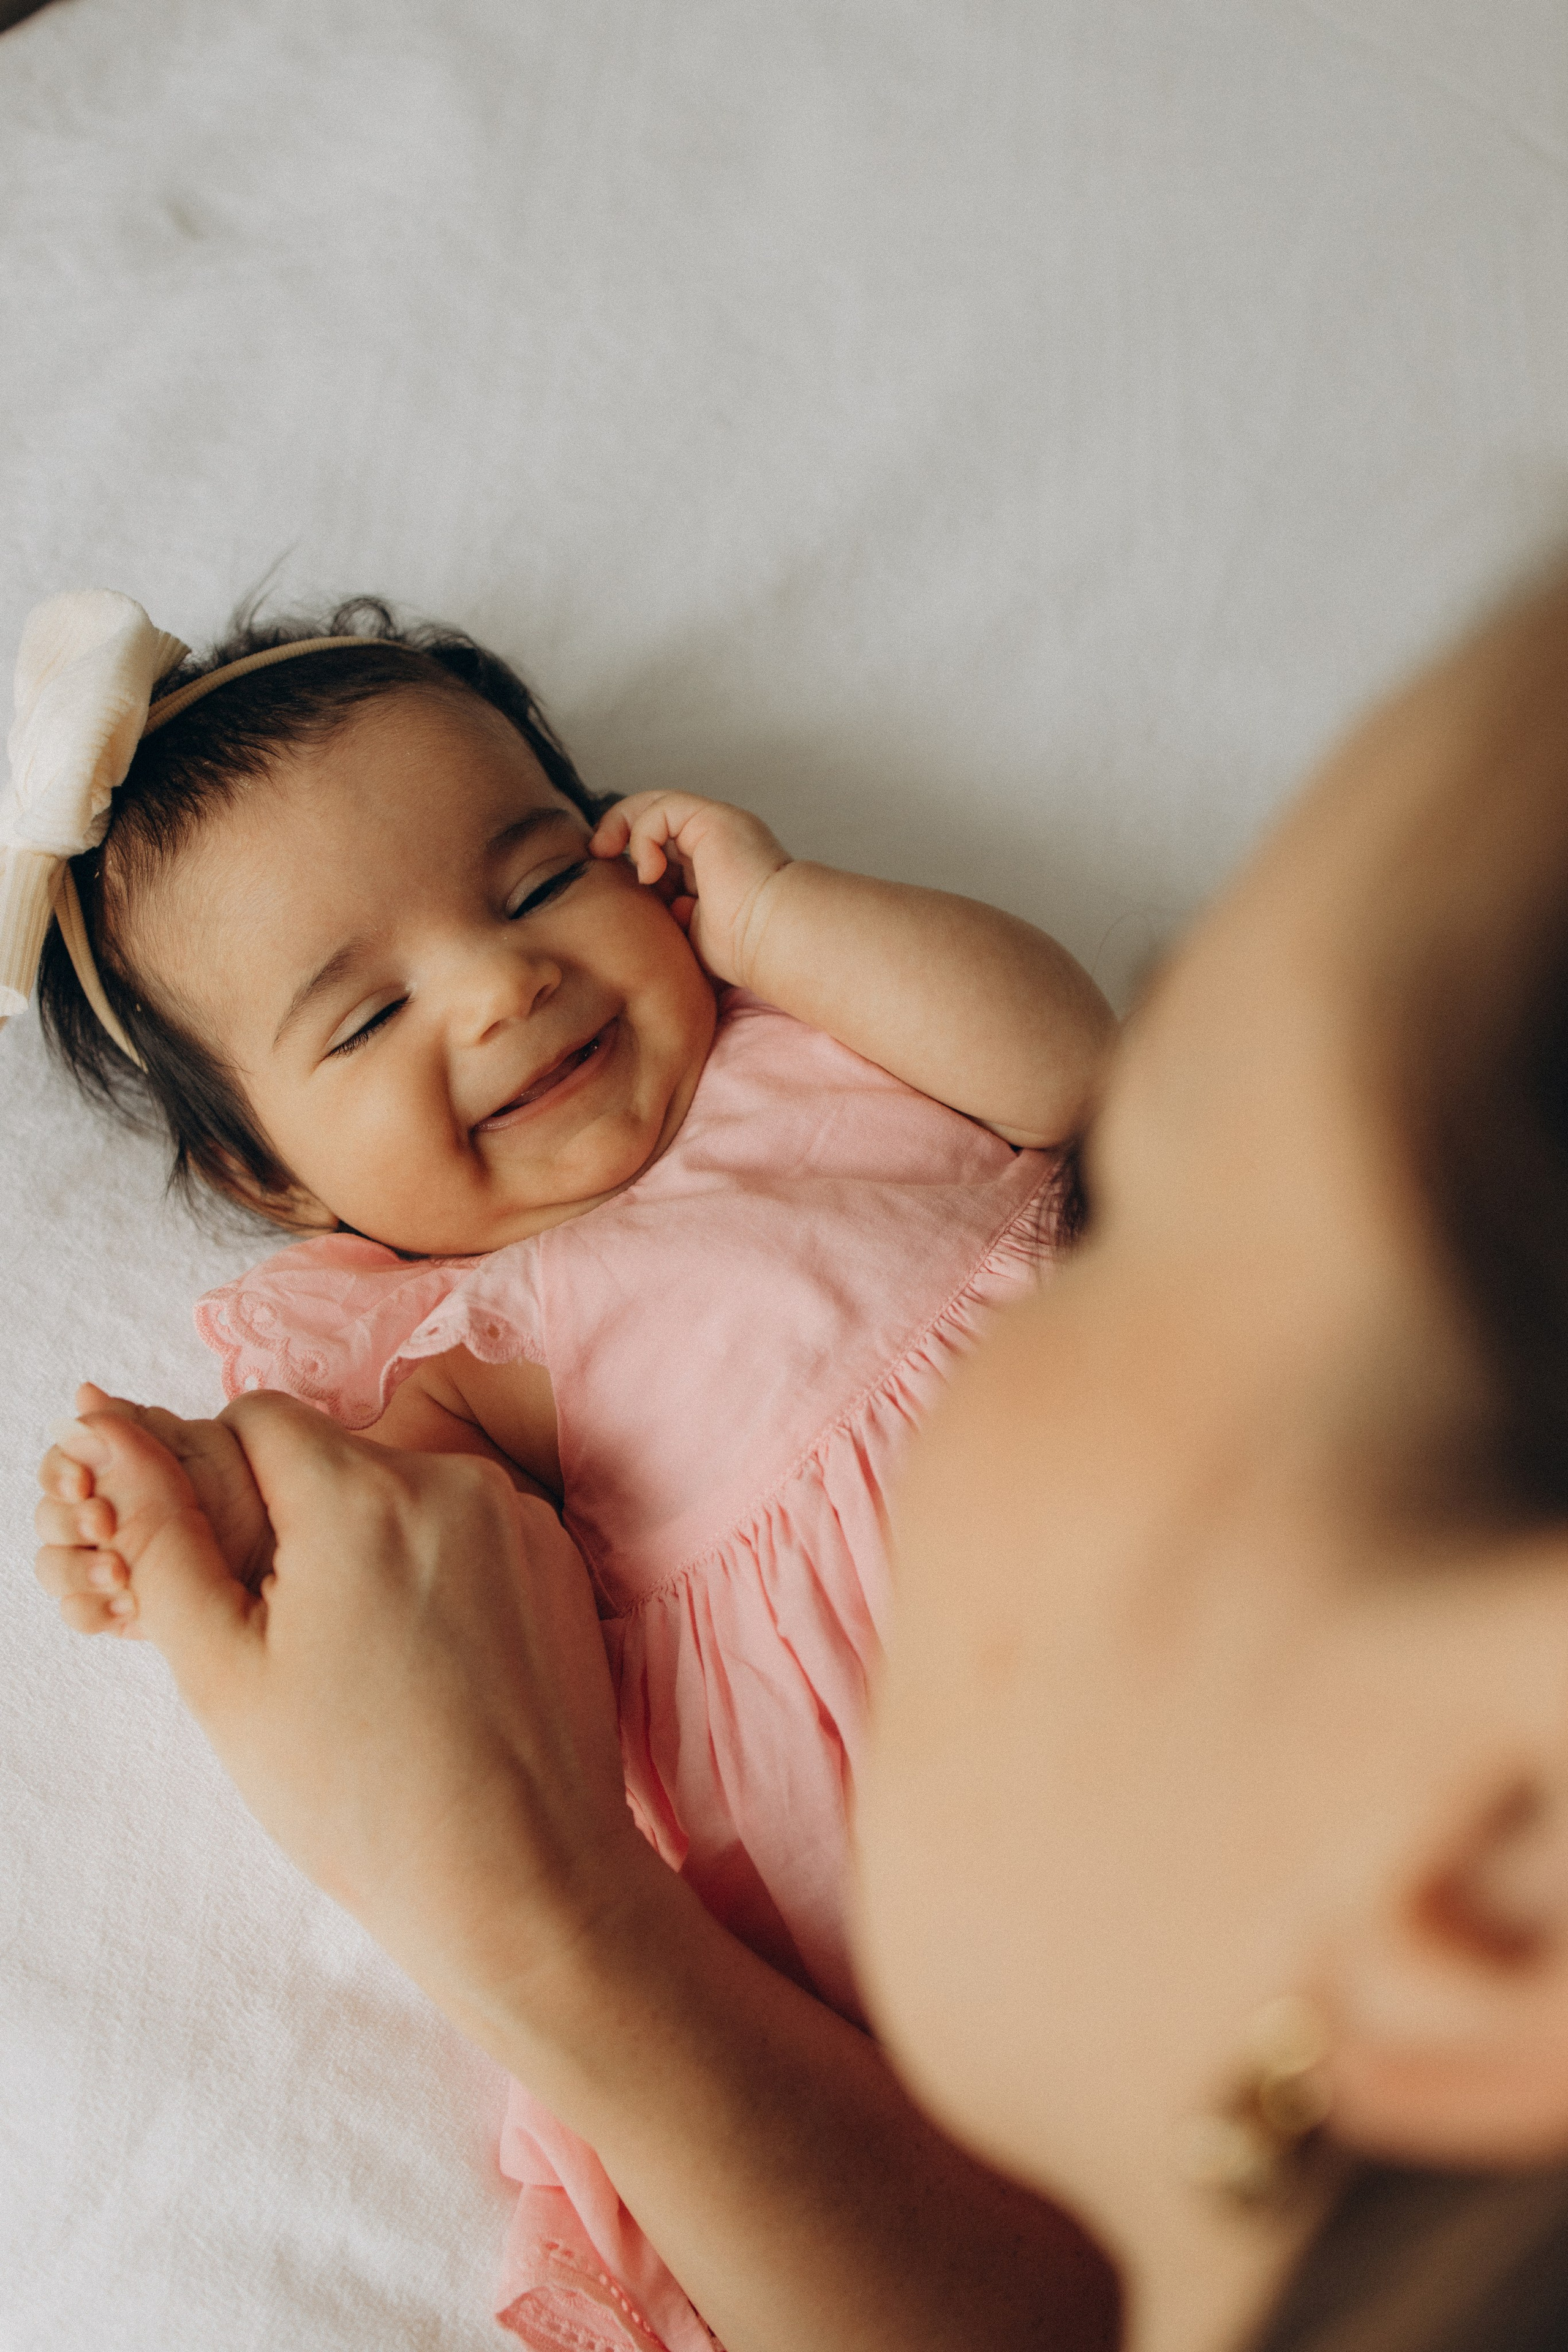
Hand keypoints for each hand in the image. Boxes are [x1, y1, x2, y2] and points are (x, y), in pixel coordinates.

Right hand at [41, 1390, 649, 2046]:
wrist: (520, 1877)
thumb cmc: (360, 1794)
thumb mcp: (223, 1669)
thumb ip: (160, 1533)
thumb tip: (110, 1429)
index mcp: (360, 1492)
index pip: (257, 1418)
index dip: (222, 1486)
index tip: (230, 1576)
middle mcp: (451, 1480)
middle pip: (333, 1460)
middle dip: (297, 1528)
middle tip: (296, 1646)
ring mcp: (518, 1518)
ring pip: (400, 1498)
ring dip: (368, 1552)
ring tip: (372, 1670)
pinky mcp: (558, 1560)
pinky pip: (468, 1534)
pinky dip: (436, 1578)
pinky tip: (433, 1673)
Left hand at [590, 791, 791, 987]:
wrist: (773, 940)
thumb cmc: (742, 948)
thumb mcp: (689, 930)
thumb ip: (670, 912)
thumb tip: (654, 903)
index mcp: (714, 864)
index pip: (665, 845)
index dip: (635, 857)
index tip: (617, 882)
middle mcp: (716, 839)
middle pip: (657, 817)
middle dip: (620, 830)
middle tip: (599, 853)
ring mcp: (717, 825)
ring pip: (657, 804)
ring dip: (623, 824)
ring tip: (608, 852)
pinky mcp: (714, 818)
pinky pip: (663, 808)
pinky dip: (644, 835)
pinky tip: (648, 871)